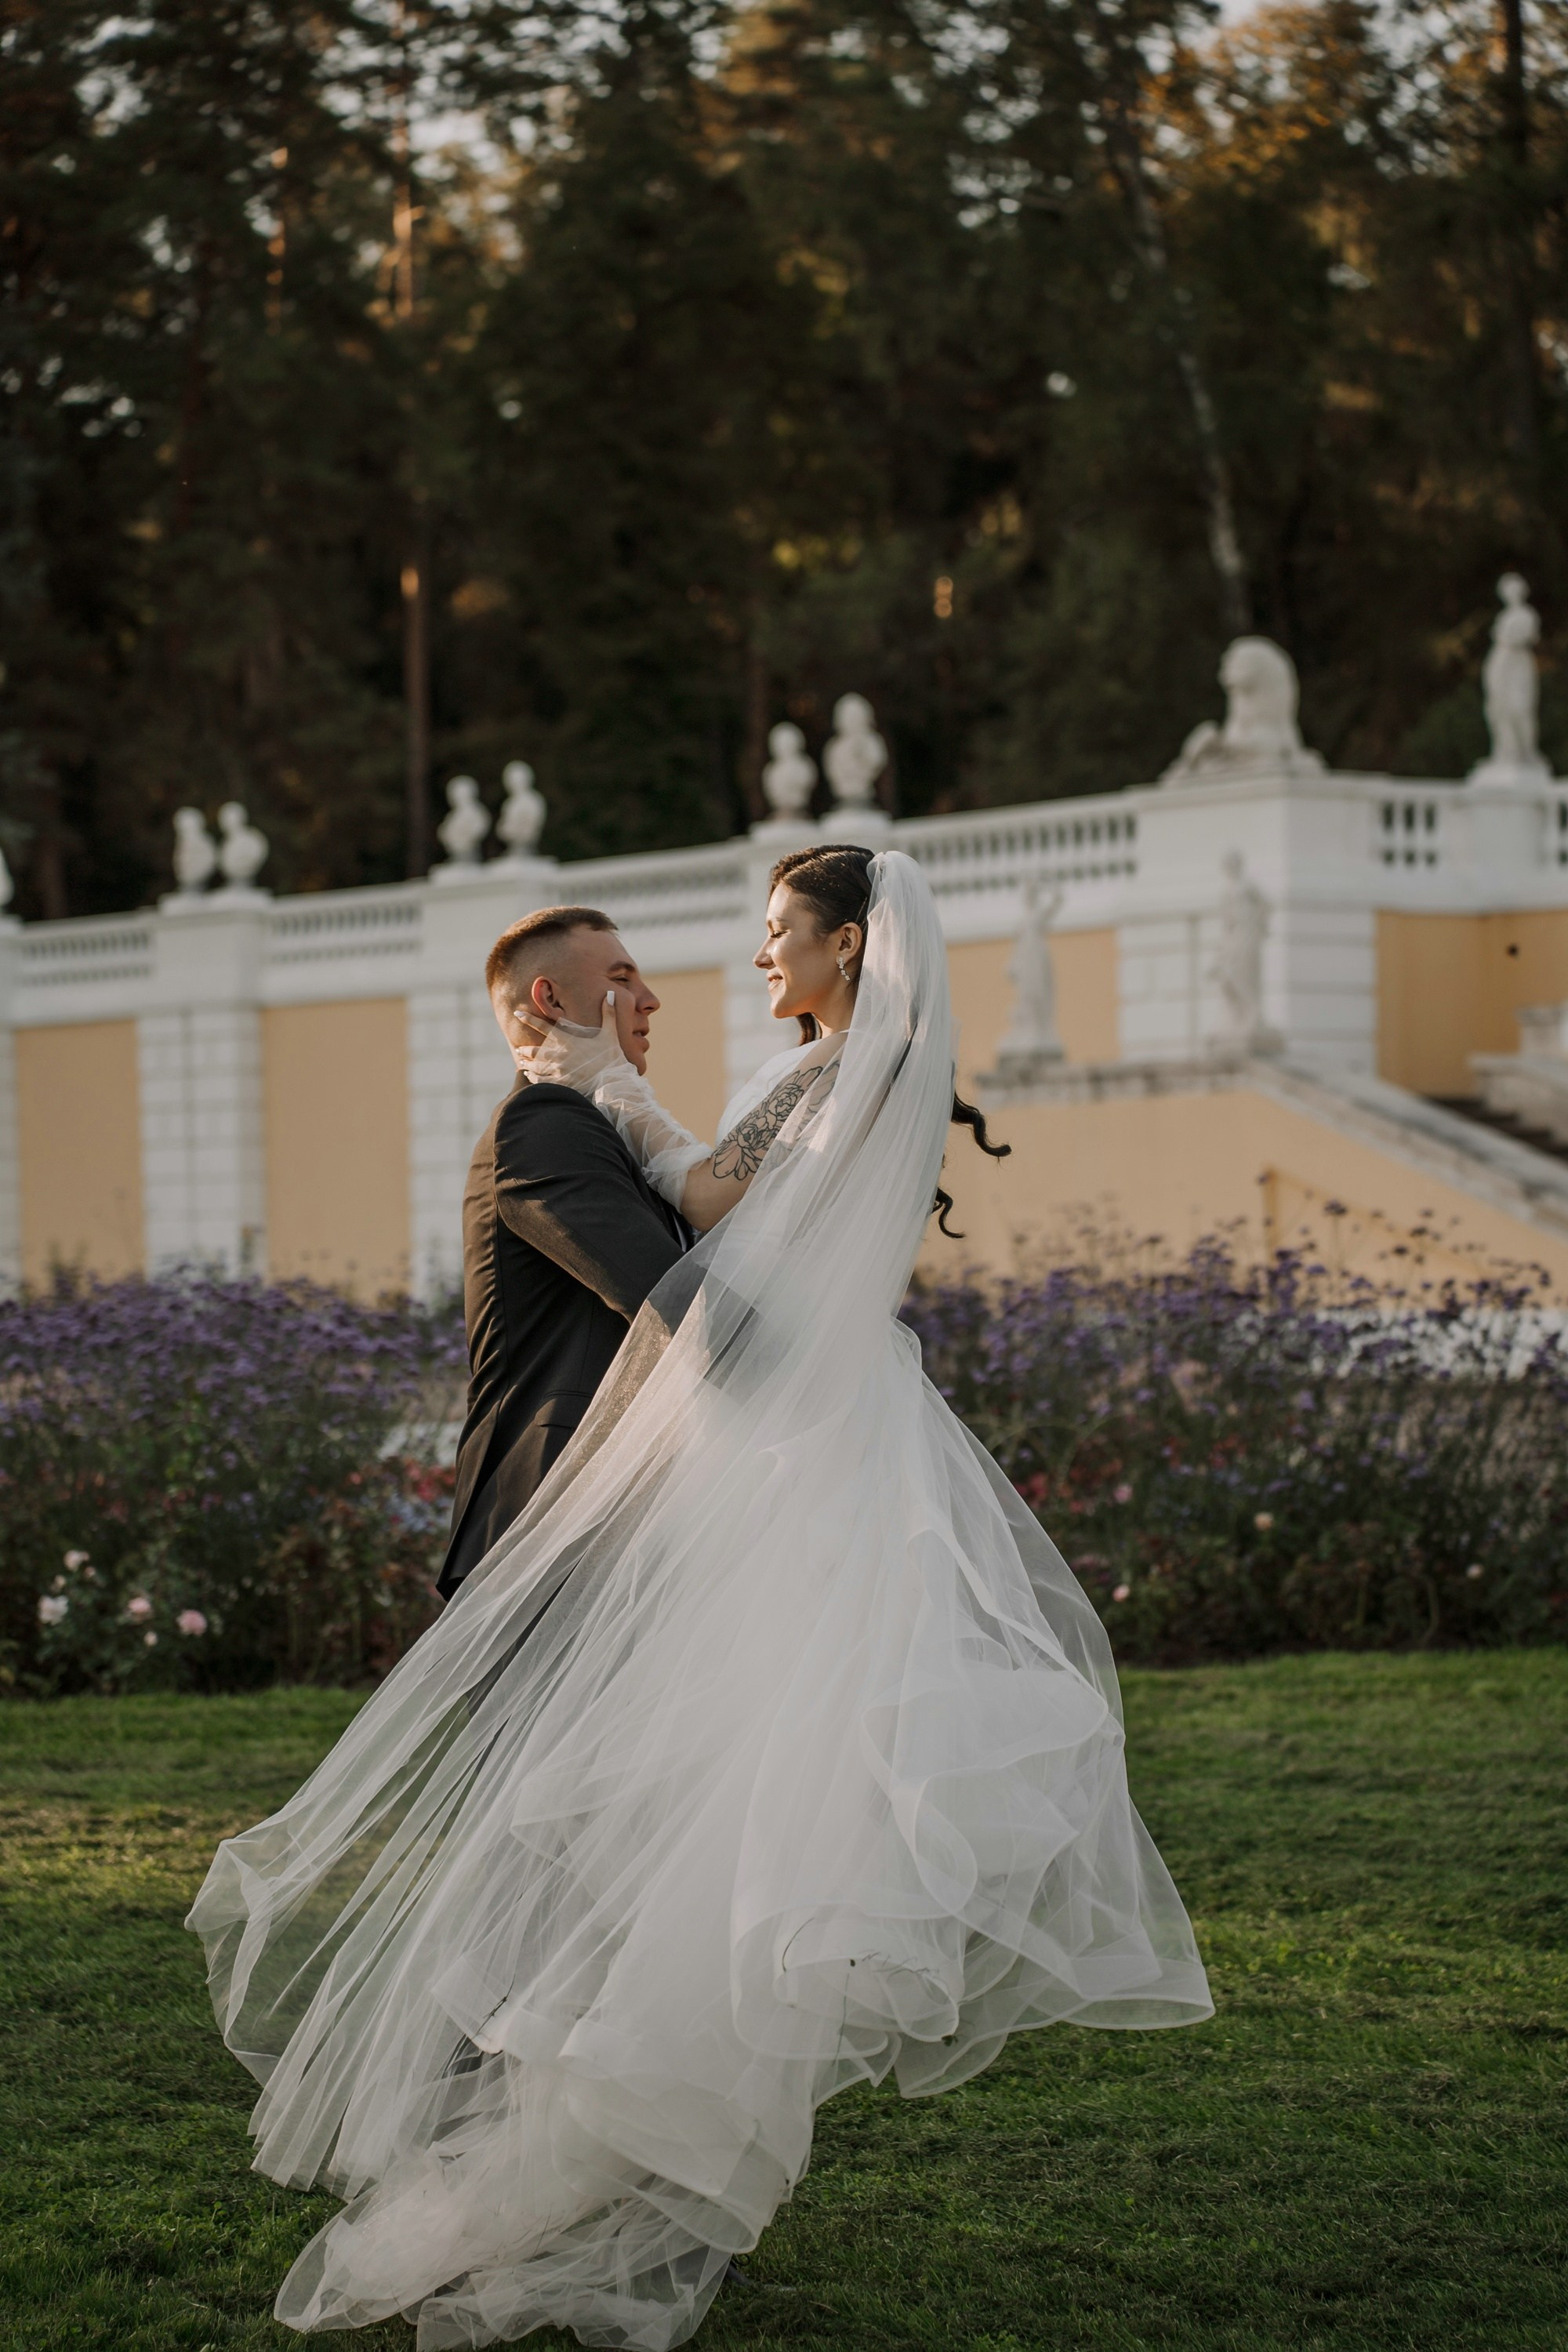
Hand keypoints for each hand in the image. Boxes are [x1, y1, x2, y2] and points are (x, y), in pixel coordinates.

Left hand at [513, 992, 631, 1093]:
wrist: (612, 1082)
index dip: (529, 1018)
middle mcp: (559, 1054)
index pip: (543, 1026)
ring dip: (527, 1064)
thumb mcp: (610, 1033)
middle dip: (525, 1049)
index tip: (517, 1013)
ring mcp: (558, 1069)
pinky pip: (541, 1080)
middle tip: (518, 1050)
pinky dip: (533, 1078)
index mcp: (568, 1039)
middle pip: (535, 1050)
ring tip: (522, 1064)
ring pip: (535, 1066)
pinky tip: (530, 1077)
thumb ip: (609, 1014)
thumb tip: (611, 993)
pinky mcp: (560, 1083)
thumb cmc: (611, 1057)